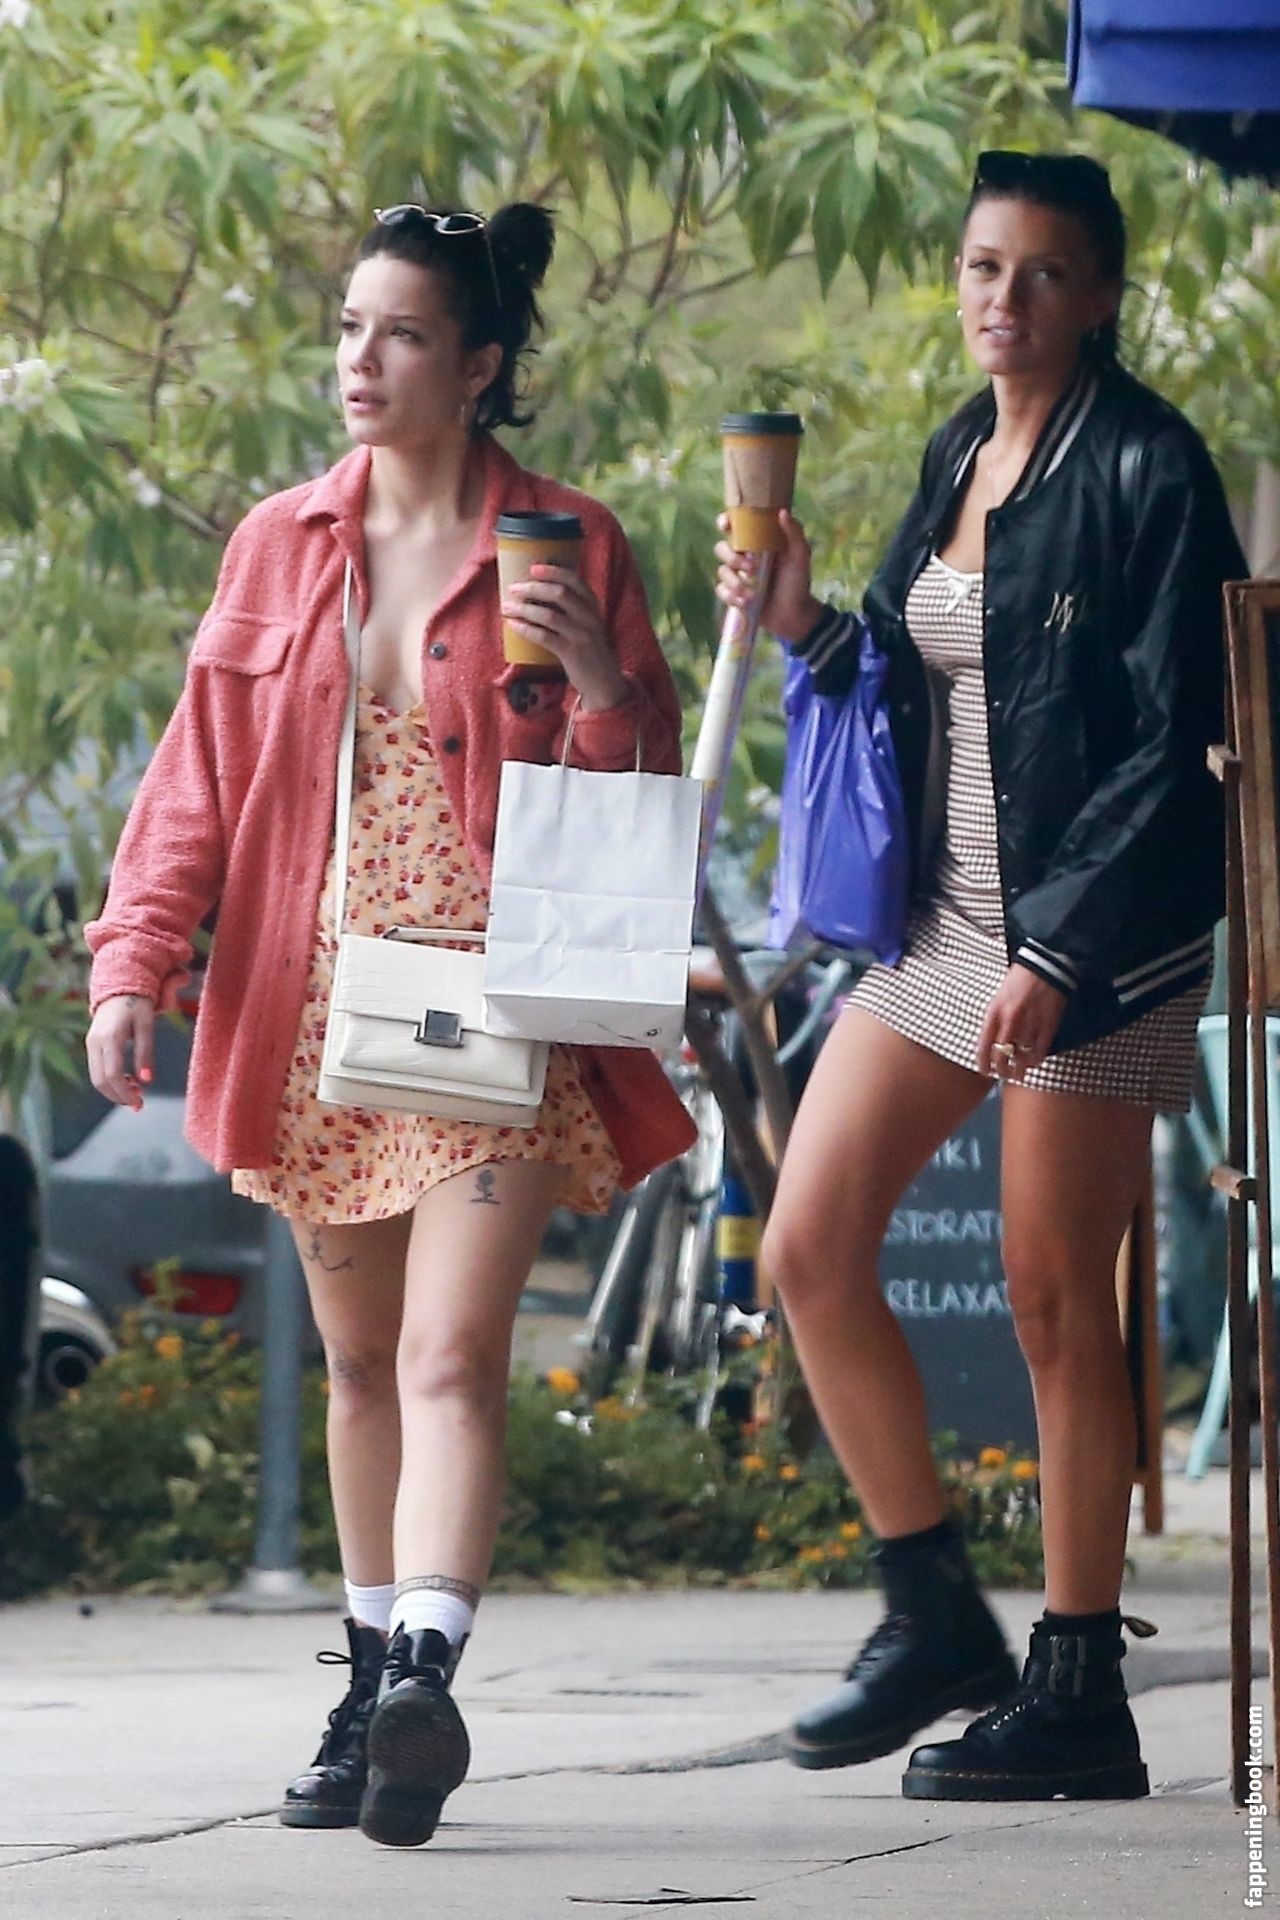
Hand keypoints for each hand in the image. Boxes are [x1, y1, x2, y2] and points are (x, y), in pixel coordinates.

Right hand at [86, 993, 154, 1110]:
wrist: (120, 987)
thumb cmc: (137, 1004)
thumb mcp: (147, 1025)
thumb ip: (146, 1052)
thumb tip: (147, 1080)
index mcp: (110, 1037)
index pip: (113, 1074)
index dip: (125, 1092)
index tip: (140, 1103)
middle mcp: (95, 1042)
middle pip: (100, 1080)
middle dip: (118, 1096)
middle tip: (139, 1104)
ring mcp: (90, 1043)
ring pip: (96, 1077)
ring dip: (114, 1090)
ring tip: (136, 1093)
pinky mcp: (91, 1044)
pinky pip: (97, 1069)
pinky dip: (110, 1081)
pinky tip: (128, 1081)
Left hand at [501, 565, 626, 712]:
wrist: (605, 682)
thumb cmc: (590, 650)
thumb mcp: (588, 624)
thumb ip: (573, 608)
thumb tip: (540, 592)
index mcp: (593, 606)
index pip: (575, 580)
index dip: (553, 571)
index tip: (533, 568)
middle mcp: (589, 617)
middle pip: (559, 593)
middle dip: (533, 588)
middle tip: (514, 588)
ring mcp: (581, 635)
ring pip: (549, 615)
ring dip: (524, 608)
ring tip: (507, 606)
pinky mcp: (571, 653)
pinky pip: (544, 637)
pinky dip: (526, 629)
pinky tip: (513, 625)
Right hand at [714, 508, 823, 643]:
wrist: (795, 614)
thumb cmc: (798, 581)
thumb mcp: (800, 555)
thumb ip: (794, 533)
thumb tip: (782, 512)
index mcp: (757, 542)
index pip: (736, 527)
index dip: (726, 522)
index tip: (726, 525)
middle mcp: (744, 556)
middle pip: (722, 547)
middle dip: (732, 557)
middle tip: (751, 568)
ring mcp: (737, 576)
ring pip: (721, 571)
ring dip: (734, 581)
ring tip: (752, 594)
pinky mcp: (733, 594)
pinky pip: (721, 591)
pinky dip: (731, 596)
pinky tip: (746, 602)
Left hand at [976, 964, 1067, 1081]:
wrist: (1043, 965)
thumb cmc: (1019, 980)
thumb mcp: (998, 997)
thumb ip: (994, 1019)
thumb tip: (990, 1042)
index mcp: (994, 1012)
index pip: (984, 1046)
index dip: (983, 1063)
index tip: (984, 1071)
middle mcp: (1010, 1019)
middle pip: (1002, 1055)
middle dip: (1001, 1070)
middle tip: (1002, 1075)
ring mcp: (1030, 1023)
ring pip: (1022, 1056)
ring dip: (1019, 1069)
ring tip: (1018, 1074)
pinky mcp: (1048, 1023)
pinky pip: (1040, 1049)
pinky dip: (1035, 1060)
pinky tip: (1033, 1063)